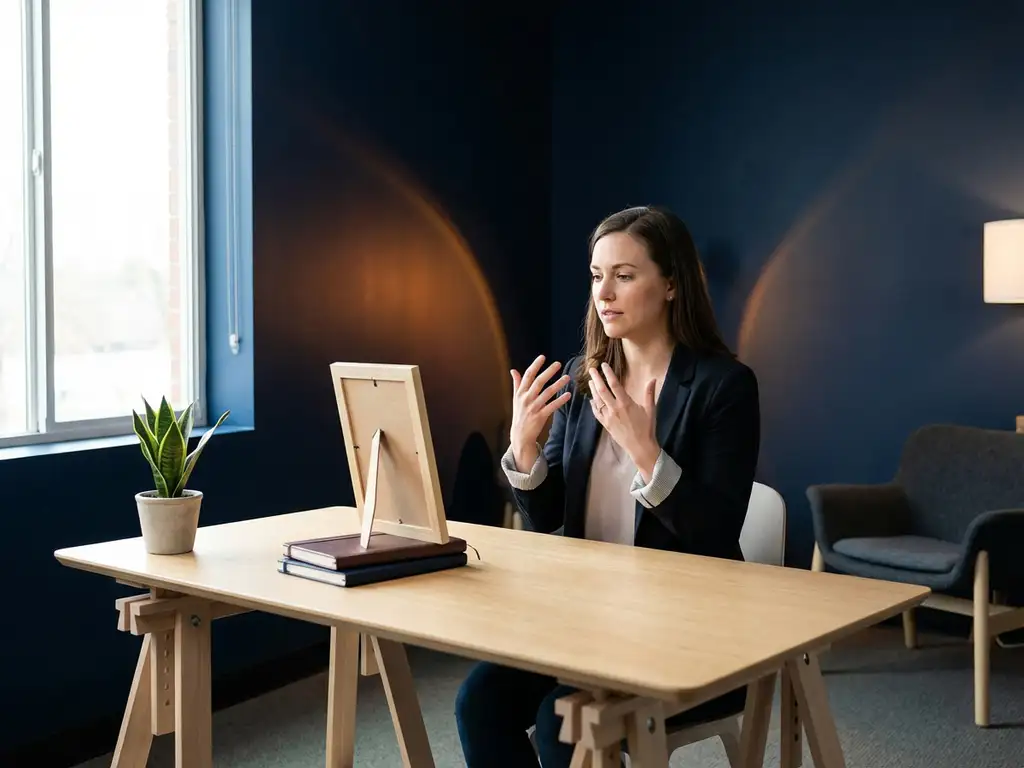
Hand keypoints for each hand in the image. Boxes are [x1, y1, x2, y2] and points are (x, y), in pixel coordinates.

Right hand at [509, 355, 571, 468]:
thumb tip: (513, 370)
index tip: (543, 357)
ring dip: (558, 384)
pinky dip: (560, 400)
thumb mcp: (516, 399)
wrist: (520, 435)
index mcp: (521, 393)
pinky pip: (552, 406)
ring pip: (547, 393)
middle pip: (538, 382)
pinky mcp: (540, 417)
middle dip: (548, 372)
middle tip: (558, 364)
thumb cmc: (519, 414)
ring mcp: (533, 408)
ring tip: (567, 377)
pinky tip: (568, 395)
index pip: (528, 376)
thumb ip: (517, 384)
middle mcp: (526, 399)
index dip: (535, 365)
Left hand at [589, 363, 660, 479]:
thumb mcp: (651, 409)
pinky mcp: (606, 425)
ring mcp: (608, 417)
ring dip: (593, 390)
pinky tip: (591, 400)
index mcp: (626, 403)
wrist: (640, 447)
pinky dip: (593, 405)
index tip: (603, 365)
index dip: (608, 373)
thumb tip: (653, 379)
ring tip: (590, 381)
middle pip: (602, 390)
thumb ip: (650, 393)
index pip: (614, 384)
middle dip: (596, 378)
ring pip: (597, 400)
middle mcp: (615, 409)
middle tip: (591, 369)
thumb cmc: (647, 428)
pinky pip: (596, 413)